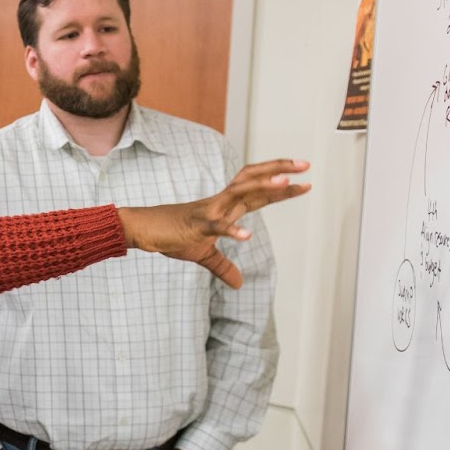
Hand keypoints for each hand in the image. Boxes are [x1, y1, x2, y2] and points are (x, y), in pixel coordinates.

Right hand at [116, 159, 309, 287]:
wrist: (144, 229)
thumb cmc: (172, 235)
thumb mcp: (203, 255)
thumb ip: (223, 267)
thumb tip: (238, 284)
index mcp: (226, 207)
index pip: (259, 193)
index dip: (282, 187)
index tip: (305, 181)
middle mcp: (221, 203)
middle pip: (253, 179)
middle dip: (279, 170)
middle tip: (305, 165)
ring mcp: (209, 211)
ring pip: (239, 192)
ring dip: (261, 186)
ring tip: (284, 182)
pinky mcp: (195, 225)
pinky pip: (215, 226)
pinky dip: (230, 230)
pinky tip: (246, 235)